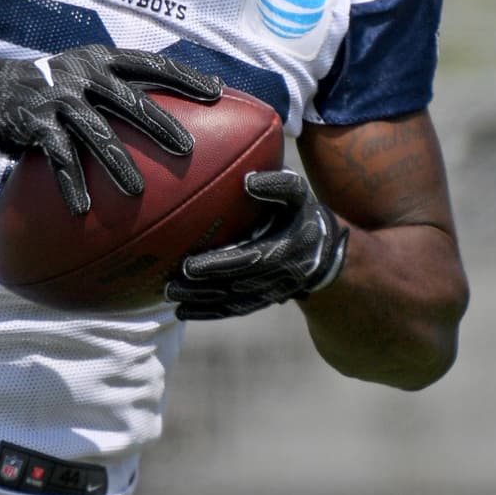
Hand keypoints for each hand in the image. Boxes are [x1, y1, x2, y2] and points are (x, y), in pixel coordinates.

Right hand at [0, 45, 220, 214]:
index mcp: (103, 59)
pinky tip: (83, 209)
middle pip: (129, 99)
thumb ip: (129, 85)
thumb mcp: (92, 74)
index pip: (151, 63)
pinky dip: (72, 184)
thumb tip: (194, 98)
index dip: (184, 76)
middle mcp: (83, 74)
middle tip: (186, 149)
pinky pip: (59, 158)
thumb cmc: (61, 87)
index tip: (216, 93)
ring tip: (137, 191)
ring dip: (117, 163)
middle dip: (159, 124)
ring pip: (96, 133)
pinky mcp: (36, 123)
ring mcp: (59, 98)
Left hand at [166, 169, 348, 319]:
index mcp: (286, 247)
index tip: (189, 265)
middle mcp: (279, 275)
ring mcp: (271, 291)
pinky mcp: (264, 300)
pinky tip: (184, 312)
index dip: (220, 265)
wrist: (323, 248)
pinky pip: (236, 310)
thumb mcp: (298, 194)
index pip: (249, 260)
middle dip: (203, 287)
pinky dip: (209, 313)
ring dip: (202, 303)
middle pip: (236, 285)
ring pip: (233, 302)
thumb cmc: (301, 212)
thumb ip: (279, 185)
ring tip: (171, 297)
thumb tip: (248, 181)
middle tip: (171, 285)